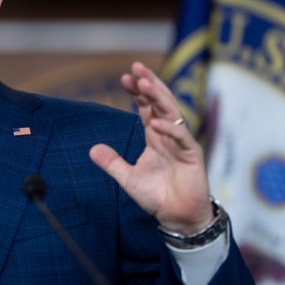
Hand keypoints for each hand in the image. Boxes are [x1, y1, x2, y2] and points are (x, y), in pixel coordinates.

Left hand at [89, 62, 212, 233]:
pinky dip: (169, 129)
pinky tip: (155, 122)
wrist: (178, 218)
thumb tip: (92, 150)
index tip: (124, 77)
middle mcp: (169, 135)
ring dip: (159, 97)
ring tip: (145, 83)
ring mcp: (181, 143)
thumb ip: (112, 163)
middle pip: (160, 103)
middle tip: (136, 66)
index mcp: (155, 137)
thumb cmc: (157, 196)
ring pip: (172, 113)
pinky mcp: (192, 156)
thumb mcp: (128, 179)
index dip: (137, 92)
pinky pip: (181, 138)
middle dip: (149, 84)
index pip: (146, 107)